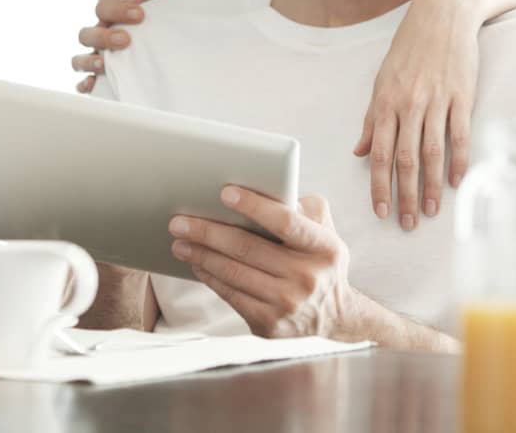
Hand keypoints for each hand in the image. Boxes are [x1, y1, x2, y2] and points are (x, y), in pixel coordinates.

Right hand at [71, 0, 173, 91]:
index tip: (141, 14)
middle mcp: (101, 36)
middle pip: (85, 35)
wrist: (178, 34)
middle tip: (126, 40)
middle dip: (103, 37)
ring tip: (105, 64)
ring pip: (79, 60)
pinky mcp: (105, 79)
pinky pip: (85, 84)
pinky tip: (93, 85)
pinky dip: (85, 85)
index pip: (103, 8)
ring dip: (89, 62)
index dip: (117, 10)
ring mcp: (100, 58)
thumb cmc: (165, 12)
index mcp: (111, 15)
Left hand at [169, 188, 362, 340]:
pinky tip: (197, 264)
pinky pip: (231, 295)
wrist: (335, 317)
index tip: (225, 193)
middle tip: (180, 221)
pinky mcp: (269, 323)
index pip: (285, 222)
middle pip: (248, 248)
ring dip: (201, 255)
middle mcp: (307, 277)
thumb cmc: (322, 263)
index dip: (254, 206)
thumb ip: (305, 207)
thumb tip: (269, 191)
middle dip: (208, 232)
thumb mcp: (326, 230)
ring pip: (234, 273)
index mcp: (324, 247)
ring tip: (180, 241)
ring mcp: (287, 304)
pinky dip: (210, 277)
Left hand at [354, 0, 481, 228]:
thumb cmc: (410, 47)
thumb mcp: (382, 79)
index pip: (379, 153)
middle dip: (405, 196)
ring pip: (432, 152)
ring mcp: (437, 100)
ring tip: (432, 211)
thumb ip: (372, 118)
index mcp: (386, 102)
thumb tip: (360, 151)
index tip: (380, 210)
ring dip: (432, 186)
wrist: (442, 14)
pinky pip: (459, 135)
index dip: (378, 186)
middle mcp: (409, 104)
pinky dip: (459, 161)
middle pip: (404, 159)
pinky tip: (458, 182)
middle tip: (407, 223)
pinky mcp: (462, 95)